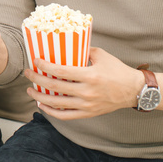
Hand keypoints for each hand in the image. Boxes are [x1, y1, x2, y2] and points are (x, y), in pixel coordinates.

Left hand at [25, 47, 141, 119]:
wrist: (133, 90)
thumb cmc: (117, 71)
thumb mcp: (101, 55)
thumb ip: (83, 50)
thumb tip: (66, 45)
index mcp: (90, 75)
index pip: (61, 71)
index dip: (45, 66)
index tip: (36, 61)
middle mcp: (87, 92)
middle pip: (54, 87)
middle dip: (37, 80)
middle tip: (28, 73)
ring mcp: (87, 105)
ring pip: (57, 103)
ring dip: (40, 96)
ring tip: (31, 90)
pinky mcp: (88, 113)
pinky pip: (65, 116)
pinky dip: (51, 112)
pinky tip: (42, 105)